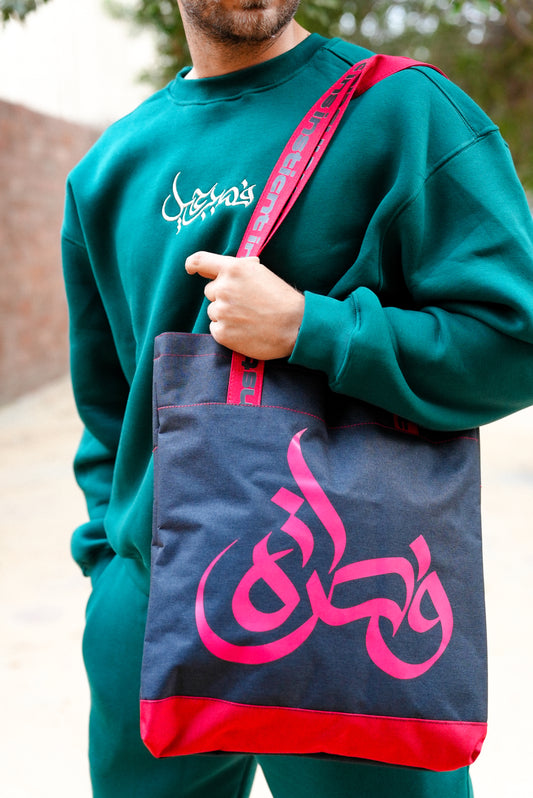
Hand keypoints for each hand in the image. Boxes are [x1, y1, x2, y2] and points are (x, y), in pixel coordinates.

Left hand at [185, 251, 304, 359]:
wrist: (295, 326)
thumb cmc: (283, 299)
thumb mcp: (263, 273)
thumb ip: (242, 268)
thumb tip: (232, 267)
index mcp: (233, 269)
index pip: (200, 261)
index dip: (192, 265)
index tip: (190, 269)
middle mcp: (223, 288)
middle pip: (210, 291)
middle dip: (223, 297)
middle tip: (245, 305)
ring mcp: (221, 311)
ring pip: (213, 311)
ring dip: (226, 315)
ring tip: (248, 319)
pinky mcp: (221, 333)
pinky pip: (216, 329)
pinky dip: (227, 331)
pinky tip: (245, 331)